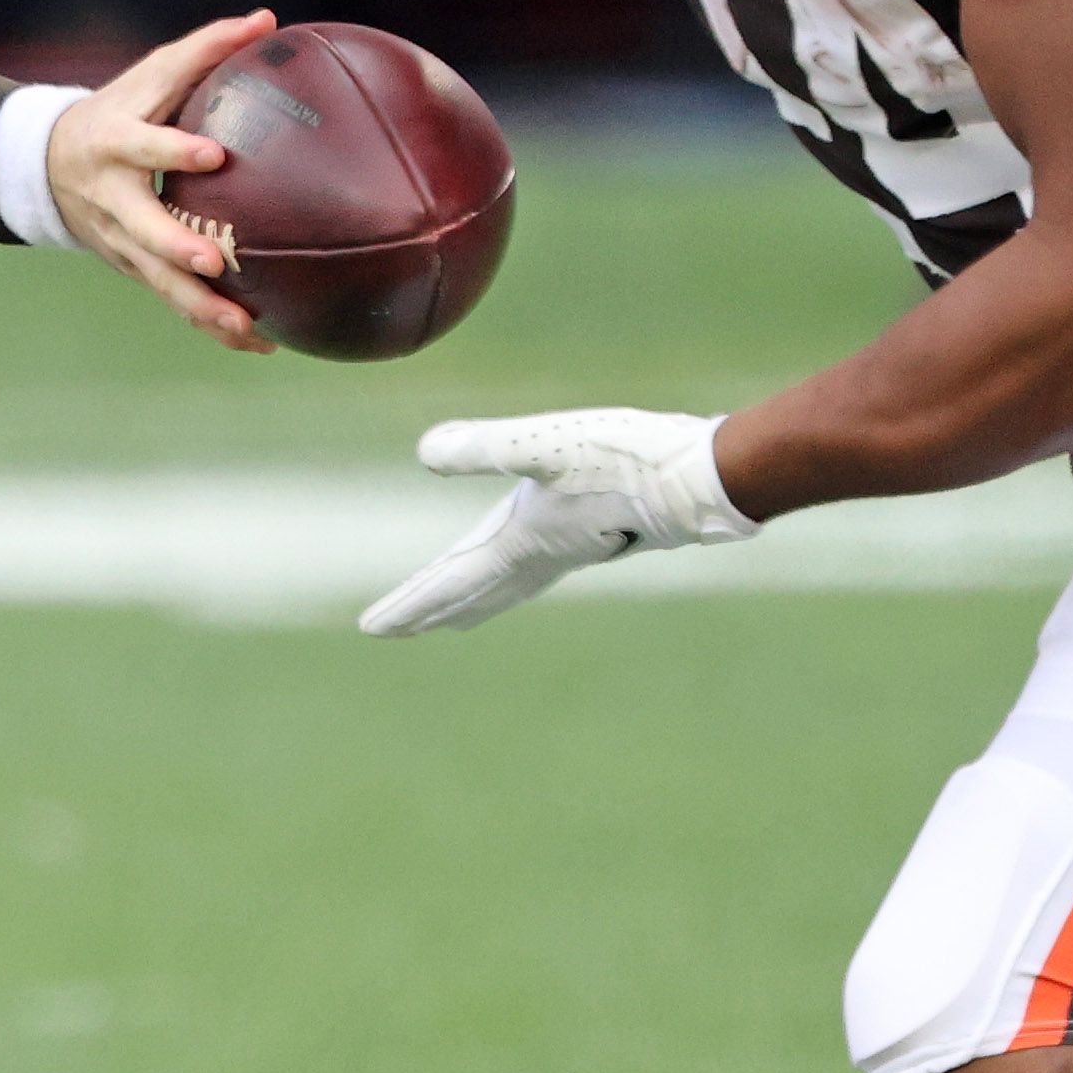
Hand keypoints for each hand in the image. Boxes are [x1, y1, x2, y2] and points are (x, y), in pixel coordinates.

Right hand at [47, 9, 281, 350]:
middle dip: (177, 250)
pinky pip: (175, 302)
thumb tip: (267, 20)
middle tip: (216, 263)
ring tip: (250, 326)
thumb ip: (205, 48)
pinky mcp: (137, 269)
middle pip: (143, 231)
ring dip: (203, 308)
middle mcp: (113, 200)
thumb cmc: (119, 109)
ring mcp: (122, 242)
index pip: (143, 147)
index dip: (174, 152)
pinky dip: (215, 325)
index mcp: (114, 145)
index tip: (216, 155)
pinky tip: (264, 340)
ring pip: (160, 282)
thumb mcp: (150, 76)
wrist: (49, 166)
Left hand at [359, 408, 759, 636]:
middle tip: (392, 627)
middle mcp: (539, 554)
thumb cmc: (625, 458)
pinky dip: (506, 573)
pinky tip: (517, 559)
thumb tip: (423, 453)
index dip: (409, 603)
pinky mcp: (592, 532)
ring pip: (503, 584)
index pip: (450, 582)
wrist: (699, 478)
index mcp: (519, 542)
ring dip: (467, 597)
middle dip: (430, 608)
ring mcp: (568, 547)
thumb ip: (484, 447)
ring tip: (445, 611)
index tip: (372, 629)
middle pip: (471, 592)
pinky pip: (531, 566)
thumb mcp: (545, 444)